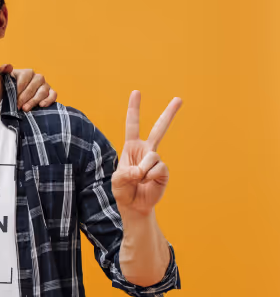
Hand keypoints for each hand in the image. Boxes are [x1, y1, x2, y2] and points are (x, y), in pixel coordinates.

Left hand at [0, 65, 57, 110]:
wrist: (17, 99)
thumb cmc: (10, 89)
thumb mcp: (5, 80)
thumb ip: (4, 71)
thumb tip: (7, 67)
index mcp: (27, 72)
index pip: (24, 78)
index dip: (18, 89)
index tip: (13, 98)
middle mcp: (38, 77)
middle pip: (34, 86)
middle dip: (25, 97)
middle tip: (18, 107)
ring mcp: (45, 85)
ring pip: (43, 91)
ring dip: (34, 101)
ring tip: (26, 109)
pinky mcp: (51, 93)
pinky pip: (53, 95)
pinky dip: (49, 100)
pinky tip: (41, 105)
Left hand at [112, 91, 181, 217]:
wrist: (134, 205)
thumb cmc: (123, 190)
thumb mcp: (117, 181)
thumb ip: (126, 174)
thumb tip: (142, 171)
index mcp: (132, 147)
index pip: (133, 125)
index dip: (134, 109)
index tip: (137, 92)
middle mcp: (146, 150)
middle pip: (159, 128)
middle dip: (169, 113)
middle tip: (179, 98)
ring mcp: (157, 160)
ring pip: (152, 157)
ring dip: (142, 171)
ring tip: (139, 180)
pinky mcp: (164, 171)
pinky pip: (159, 169)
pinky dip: (150, 177)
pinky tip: (147, 183)